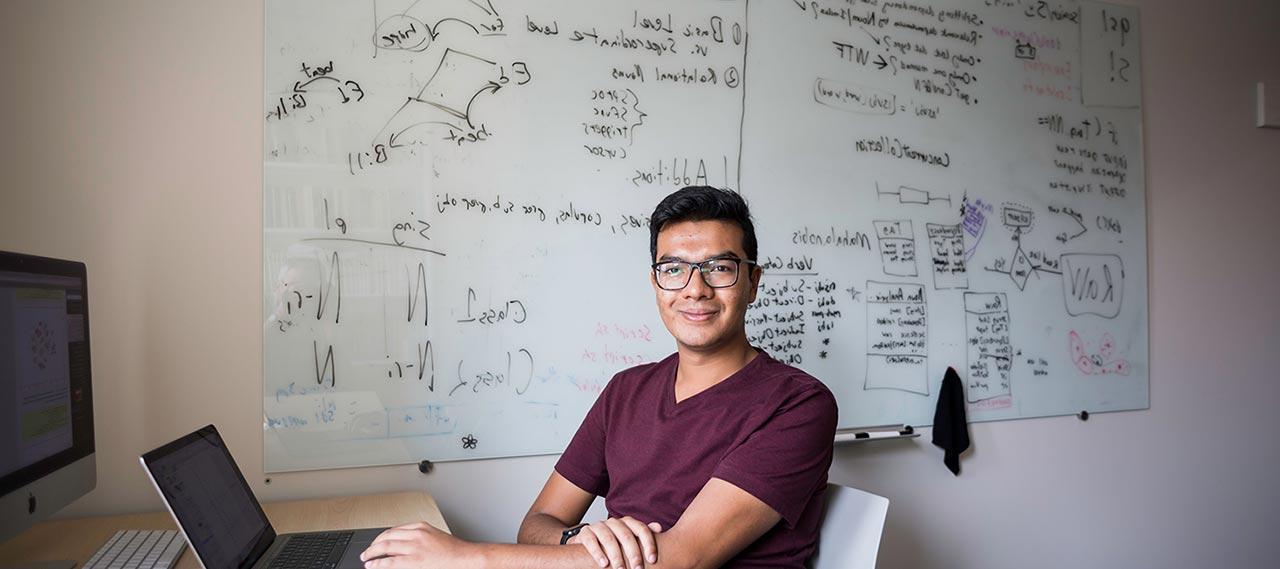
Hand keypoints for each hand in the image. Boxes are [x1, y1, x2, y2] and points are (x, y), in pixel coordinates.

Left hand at [360, 522, 474, 568]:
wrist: (465, 559)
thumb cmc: (454, 551)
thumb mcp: (435, 536)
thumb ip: (420, 537)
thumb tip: (404, 545)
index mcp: (421, 526)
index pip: (395, 529)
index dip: (382, 536)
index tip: (377, 542)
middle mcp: (416, 534)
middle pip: (387, 535)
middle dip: (374, 543)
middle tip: (368, 550)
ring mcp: (414, 547)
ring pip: (385, 546)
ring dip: (372, 552)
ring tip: (366, 557)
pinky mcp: (413, 561)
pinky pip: (390, 561)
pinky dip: (378, 563)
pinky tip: (372, 565)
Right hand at [567, 517, 662, 568]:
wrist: (586, 543)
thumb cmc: (613, 543)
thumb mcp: (628, 540)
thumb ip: (642, 534)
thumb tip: (658, 527)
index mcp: (627, 523)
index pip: (641, 529)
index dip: (649, 544)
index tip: (652, 559)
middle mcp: (614, 522)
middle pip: (626, 535)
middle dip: (633, 554)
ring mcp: (599, 526)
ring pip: (609, 539)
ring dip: (616, 556)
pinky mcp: (585, 533)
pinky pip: (591, 541)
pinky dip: (598, 553)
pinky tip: (604, 564)